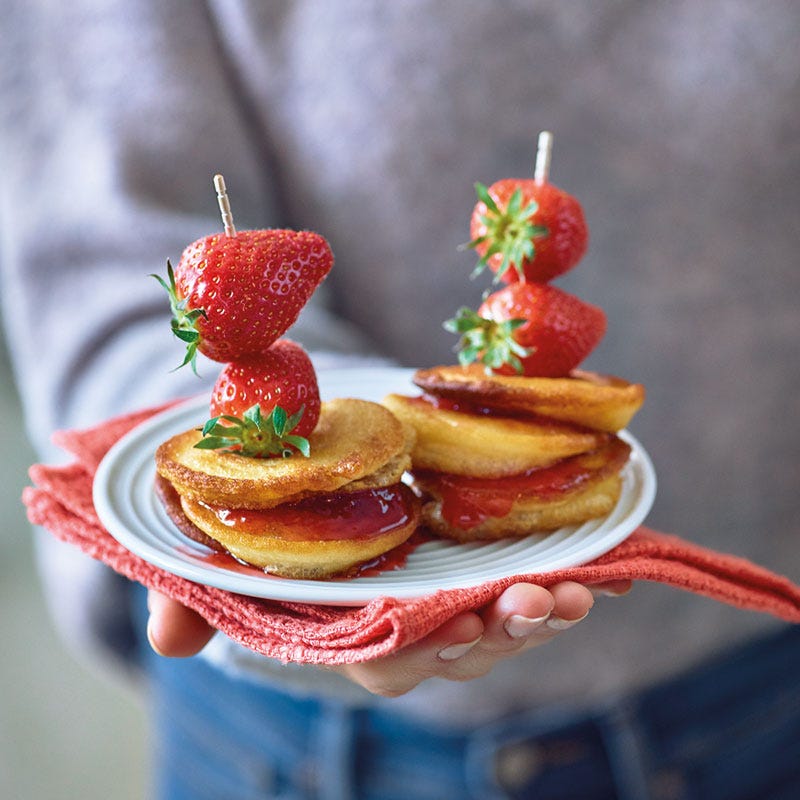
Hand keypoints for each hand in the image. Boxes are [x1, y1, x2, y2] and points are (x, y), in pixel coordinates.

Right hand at [146, 579, 629, 694]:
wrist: (302, 486)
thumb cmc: (264, 531)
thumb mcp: (221, 560)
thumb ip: (193, 599)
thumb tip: (167, 643)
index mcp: (351, 633)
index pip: (393, 658)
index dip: (432, 646)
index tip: (470, 618)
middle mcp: (407, 628)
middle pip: (461, 646)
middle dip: (505, 630)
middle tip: (545, 599)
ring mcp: (446, 600)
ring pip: (500, 621)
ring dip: (543, 609)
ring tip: (581, 589)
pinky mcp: (471, 568)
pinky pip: (520, 583)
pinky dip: (560, 578)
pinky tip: (599, 567)